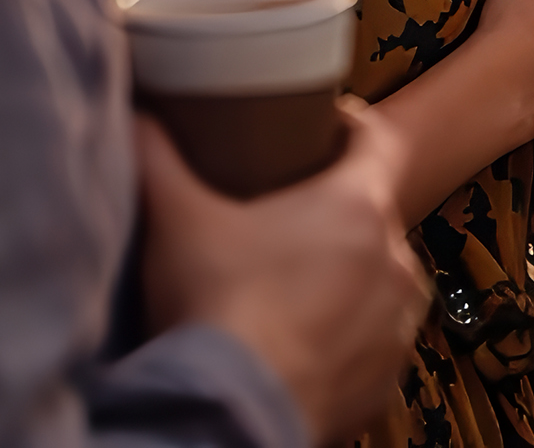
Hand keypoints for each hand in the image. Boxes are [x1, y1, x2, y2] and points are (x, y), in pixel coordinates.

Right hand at [137, 100, 427, 442]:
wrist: (233, 416)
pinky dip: (343, 338)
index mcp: (358, 207)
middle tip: (284, 217)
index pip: (379, 141)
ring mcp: (396, 326)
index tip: (325, 124)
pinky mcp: (385, 382)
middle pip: (372, 216)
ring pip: (377, 282)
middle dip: (334, 214)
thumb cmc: (216, 309)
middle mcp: (394, 261)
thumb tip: (137, 117)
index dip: (351, 126)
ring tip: (290, 287)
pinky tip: (298, 342)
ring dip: (345, 279)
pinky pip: (372, 344)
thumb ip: (156, 158)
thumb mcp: (178, 221)